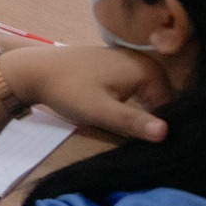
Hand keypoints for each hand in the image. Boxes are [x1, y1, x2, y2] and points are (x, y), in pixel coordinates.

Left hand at [3, 46, 171, 140]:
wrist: (34, 70)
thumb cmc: (68, 90)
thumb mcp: (100, 111)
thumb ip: (132, 121)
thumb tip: (167, 132)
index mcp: (147, 70)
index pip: (171, 107)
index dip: (160, 128)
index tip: (148, 144)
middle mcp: (143, 61)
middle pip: (161, 100)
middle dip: (151, 120)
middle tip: (136, 139)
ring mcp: (129, 60)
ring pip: (148, 94)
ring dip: (141, 113)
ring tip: (128, 130)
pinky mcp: (115, 64)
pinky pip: (135, 87)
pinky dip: (131, 102)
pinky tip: (118, 115)